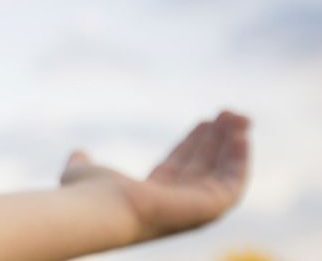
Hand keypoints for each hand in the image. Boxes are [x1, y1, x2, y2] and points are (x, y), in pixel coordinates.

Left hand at [58, 110, 250, 243]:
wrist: (102, 208)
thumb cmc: (88, 192)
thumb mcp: (81, 172)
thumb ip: (82, 163)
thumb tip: (78, 152)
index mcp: (150, 196)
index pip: (179, 166)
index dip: (193, 143)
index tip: (205, 121)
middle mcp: (175, 204)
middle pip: (204, 167)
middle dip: (217, 139)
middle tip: (228, 112)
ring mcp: (194, 208)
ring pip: (222, 171)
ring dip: (233, 143)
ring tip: (239, 115)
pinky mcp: (211, 207)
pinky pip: (235, 181)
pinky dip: (241, 158)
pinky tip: (243, 134)